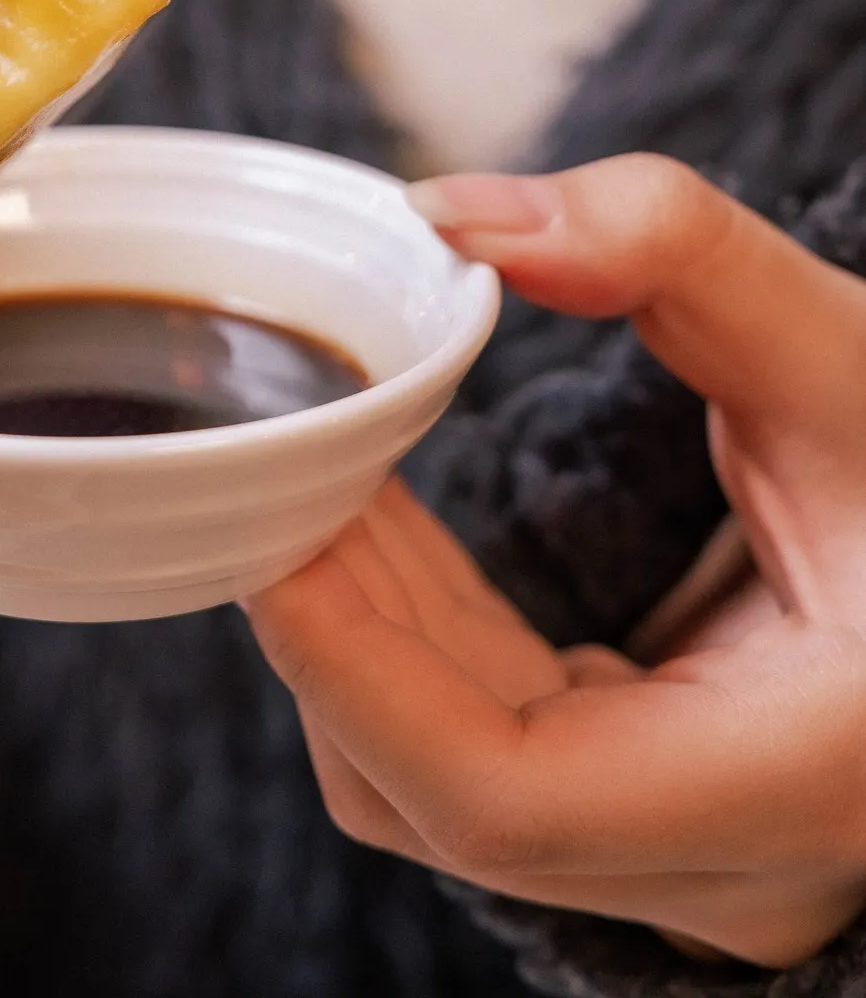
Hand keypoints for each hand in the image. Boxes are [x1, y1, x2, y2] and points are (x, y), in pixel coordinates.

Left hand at [246, 155, 865, 968]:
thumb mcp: (846, 349)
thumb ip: (669, 251)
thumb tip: (452, 214)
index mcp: (799, 778)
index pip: (504, 795)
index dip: (352, 676)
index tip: (270, 537)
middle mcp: (737, 863)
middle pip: (442, 790)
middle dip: (333, 623)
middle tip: (275, 462)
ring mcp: (693, 853)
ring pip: (443, 773)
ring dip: (364, 620)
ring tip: (320, 464)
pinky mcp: (653, 802)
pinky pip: (485, 739)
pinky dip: (417, 634)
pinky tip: (380, 515)